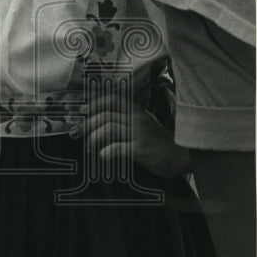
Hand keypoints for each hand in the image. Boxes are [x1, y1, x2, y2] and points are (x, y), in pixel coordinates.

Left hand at [76, 97, 190, 178]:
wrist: (182, 157)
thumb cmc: (161, 143)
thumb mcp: (147, 124)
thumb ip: (130, 119)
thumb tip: (105, 121)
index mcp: (138, 111)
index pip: (113, 99)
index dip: (95, 103)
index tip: (82, 111)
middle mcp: (137, 119)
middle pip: (105, 115)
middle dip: (86, 124)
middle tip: (75, 134)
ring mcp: (139, 133)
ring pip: (108, 129)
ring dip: (93, 139)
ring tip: (88, 148)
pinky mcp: (140, 149)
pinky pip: (117, 148)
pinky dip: (105, 152)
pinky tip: (102, 156)